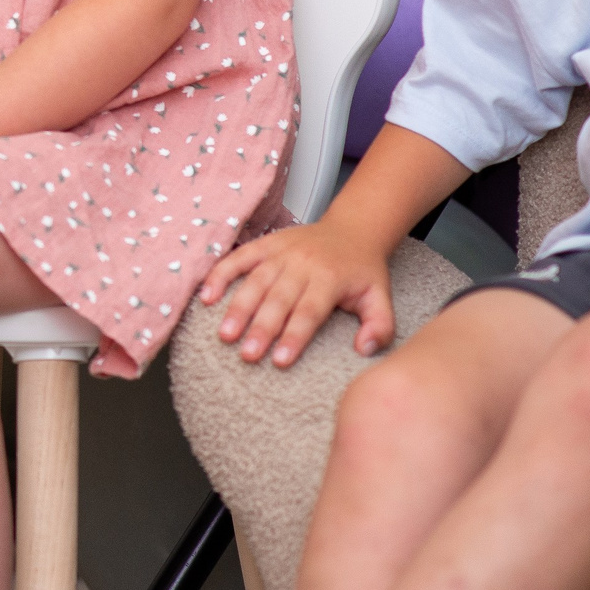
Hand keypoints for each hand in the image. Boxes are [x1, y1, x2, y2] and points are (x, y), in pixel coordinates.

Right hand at [199, 216, 396, 366]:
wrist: (352, 229)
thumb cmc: (363, 270)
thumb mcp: (382, 297)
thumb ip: (380, 327)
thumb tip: (364, 349)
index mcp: (330, 279)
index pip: (309, 312)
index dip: (293, 336)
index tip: (280, 361)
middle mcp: (303, 264)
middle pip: (278, 299)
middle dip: (261, 328)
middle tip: (246, 354)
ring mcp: (281, 252)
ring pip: (256, 281)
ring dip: (239, 307)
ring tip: (225, 333)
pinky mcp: (266, 244)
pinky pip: (239, 258)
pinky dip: (221, 274)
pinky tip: (207, 296)